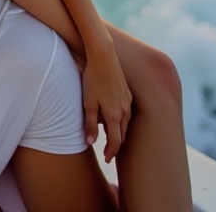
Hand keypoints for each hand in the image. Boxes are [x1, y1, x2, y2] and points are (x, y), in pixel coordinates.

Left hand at [81, 40, 131, 161]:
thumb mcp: (88, 103)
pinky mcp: (127, 93)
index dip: (111, 152)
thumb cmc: (92, 79)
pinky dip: (120, 120)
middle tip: (108, 153)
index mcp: (115, 115)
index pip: (115, 141)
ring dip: (118, 132)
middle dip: (115, 145)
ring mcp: (127, 101)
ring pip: (125, 124)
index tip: (107, 159)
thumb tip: (90, 142)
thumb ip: (90, 124)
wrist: (103, 57)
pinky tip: (112, 118)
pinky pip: (126, 112)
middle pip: (122, 134)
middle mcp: (124, 110)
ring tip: (109, 138)